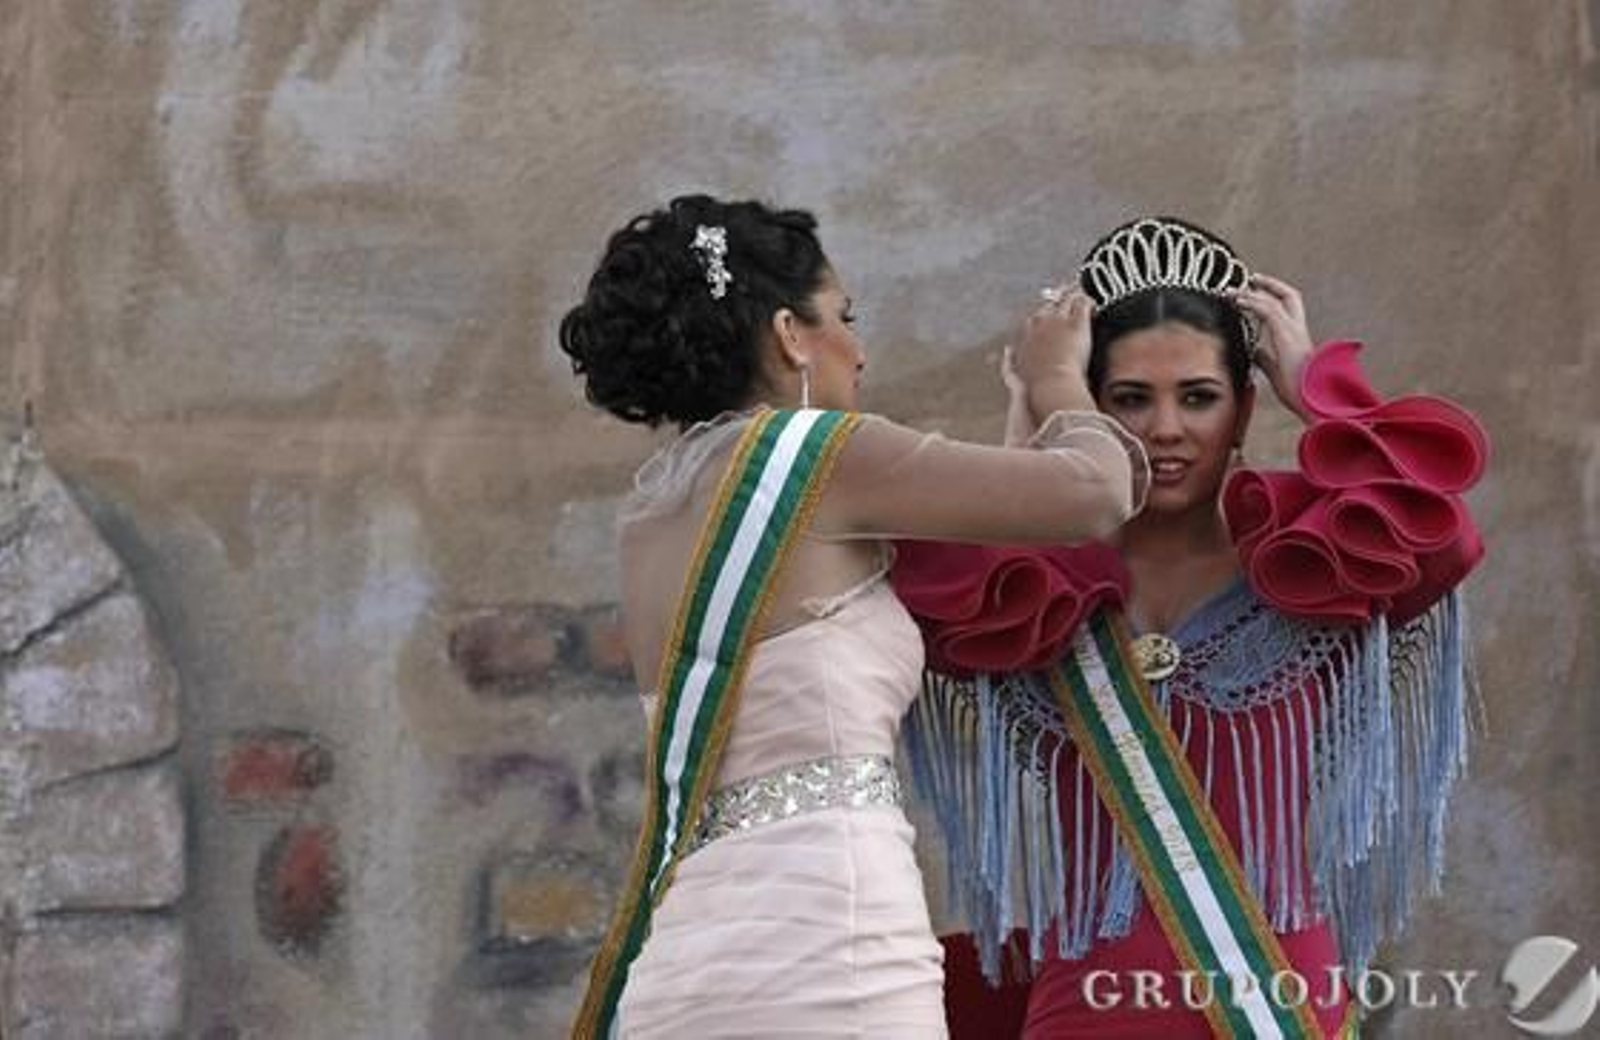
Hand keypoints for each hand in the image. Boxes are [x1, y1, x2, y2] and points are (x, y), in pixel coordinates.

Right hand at [1010, 286, 1095, 417]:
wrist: (1051, 386)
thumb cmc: (1036, 386)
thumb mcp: (1016, 372)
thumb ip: (1009, 362)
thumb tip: (1007, 351)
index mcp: (1025, 336)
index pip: (1033, 318)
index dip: (1043, 315)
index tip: (1049, 315)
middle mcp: (1039, 324)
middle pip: (1048, 304)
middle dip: (1057, 299)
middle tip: (1066, 296)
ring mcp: (1058, 322)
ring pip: (1066, 298)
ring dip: (1073, 295)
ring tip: (1081, 293)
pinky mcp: (1076, 323)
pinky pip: (1082, 302)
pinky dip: (1088, 300)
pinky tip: (1093, 303)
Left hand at [1235, 274, 1313, 420]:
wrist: (1312, 401)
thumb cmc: (1298, 391)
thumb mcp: (1274, 371)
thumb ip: (1264, 357)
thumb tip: (1253, 349)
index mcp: (1297, 338)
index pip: (1287, 310)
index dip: (1272, 298)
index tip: (1253, 294)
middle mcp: (1299, 330)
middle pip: (1291, 296)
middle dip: (1271, 285)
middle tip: (1251, 279)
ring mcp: (1295, 331)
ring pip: (1277, 300)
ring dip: (1253, 293)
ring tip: (1234, 291)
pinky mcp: (1288, 335)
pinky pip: (1269, 310)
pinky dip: (1253, 302)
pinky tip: (1239, 301)